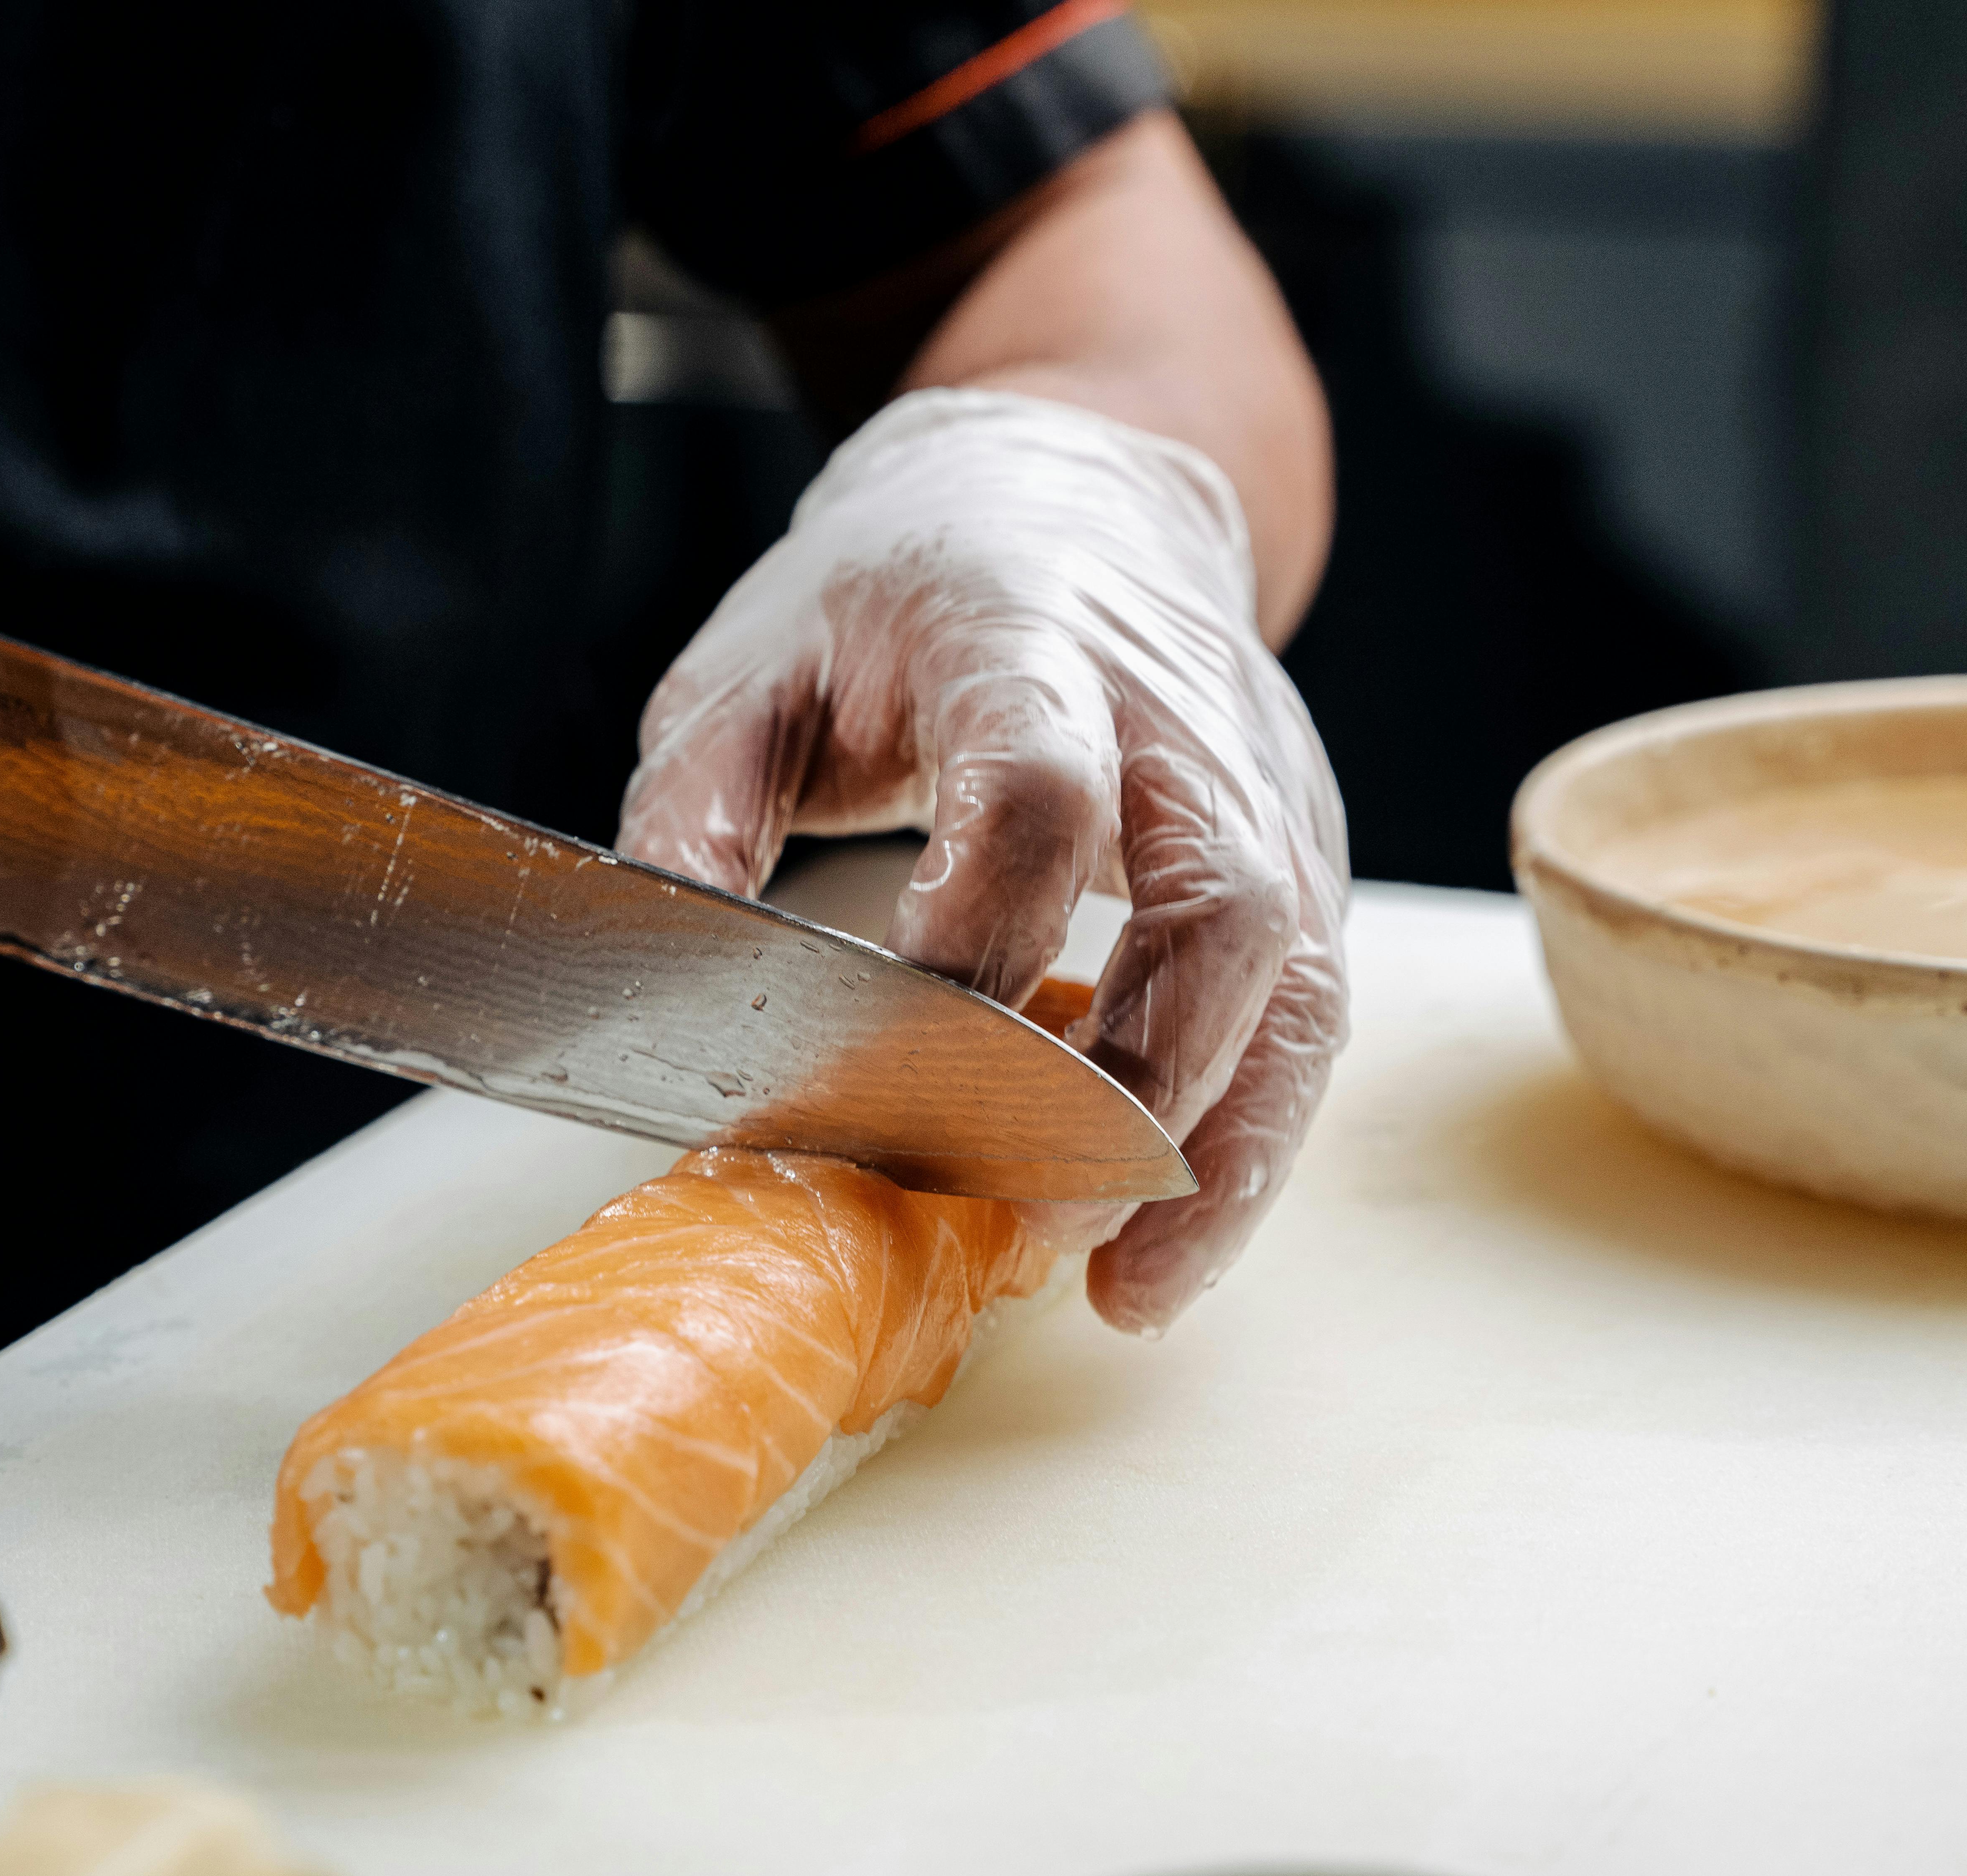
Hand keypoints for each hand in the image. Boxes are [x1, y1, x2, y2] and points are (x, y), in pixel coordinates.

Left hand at [618, 388, 1349, 1334]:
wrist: (1072, 499)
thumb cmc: (889, 601)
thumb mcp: (746, 667)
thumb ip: (692, 809)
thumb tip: (660, 979)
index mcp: (1025, 639)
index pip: (1041, 791)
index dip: (980, 931)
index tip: (895, 1052)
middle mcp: (1179, 715)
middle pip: (1218, 903)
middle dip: (1134, 1078)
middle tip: (1032, 1213)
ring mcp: (1266, 787)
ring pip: (1295, 983)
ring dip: (1220, 1149)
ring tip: (1128, 1285)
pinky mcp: (1302, 855)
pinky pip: (1306, 1016)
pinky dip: (1248, 1143)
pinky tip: (1167, 1244)